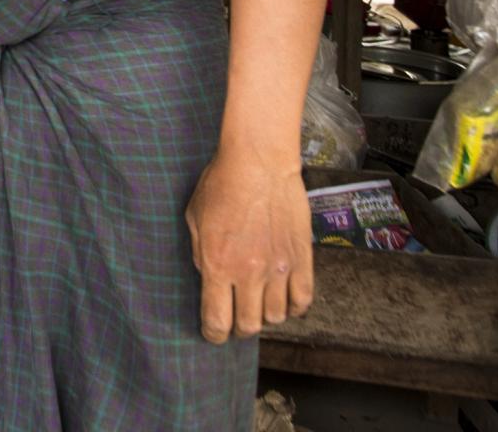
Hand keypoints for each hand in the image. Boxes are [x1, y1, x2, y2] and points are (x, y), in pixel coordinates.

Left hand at [186, 147, 313, 342]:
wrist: (259, 162)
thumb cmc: (222, 184)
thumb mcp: (194, 218)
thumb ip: (199, 253)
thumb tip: (207, 276)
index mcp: (217, 264)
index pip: (217, 321)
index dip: (213, 334)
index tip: (213, 334)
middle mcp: (249, 273)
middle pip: (249, 325)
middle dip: (239, 328)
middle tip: (235, 319)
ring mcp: (279, 268)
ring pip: (277, 316)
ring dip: (266, 315)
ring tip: (258, 303)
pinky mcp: (302, 259)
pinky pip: (303, 300)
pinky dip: (295, 307)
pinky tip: (285, 298)